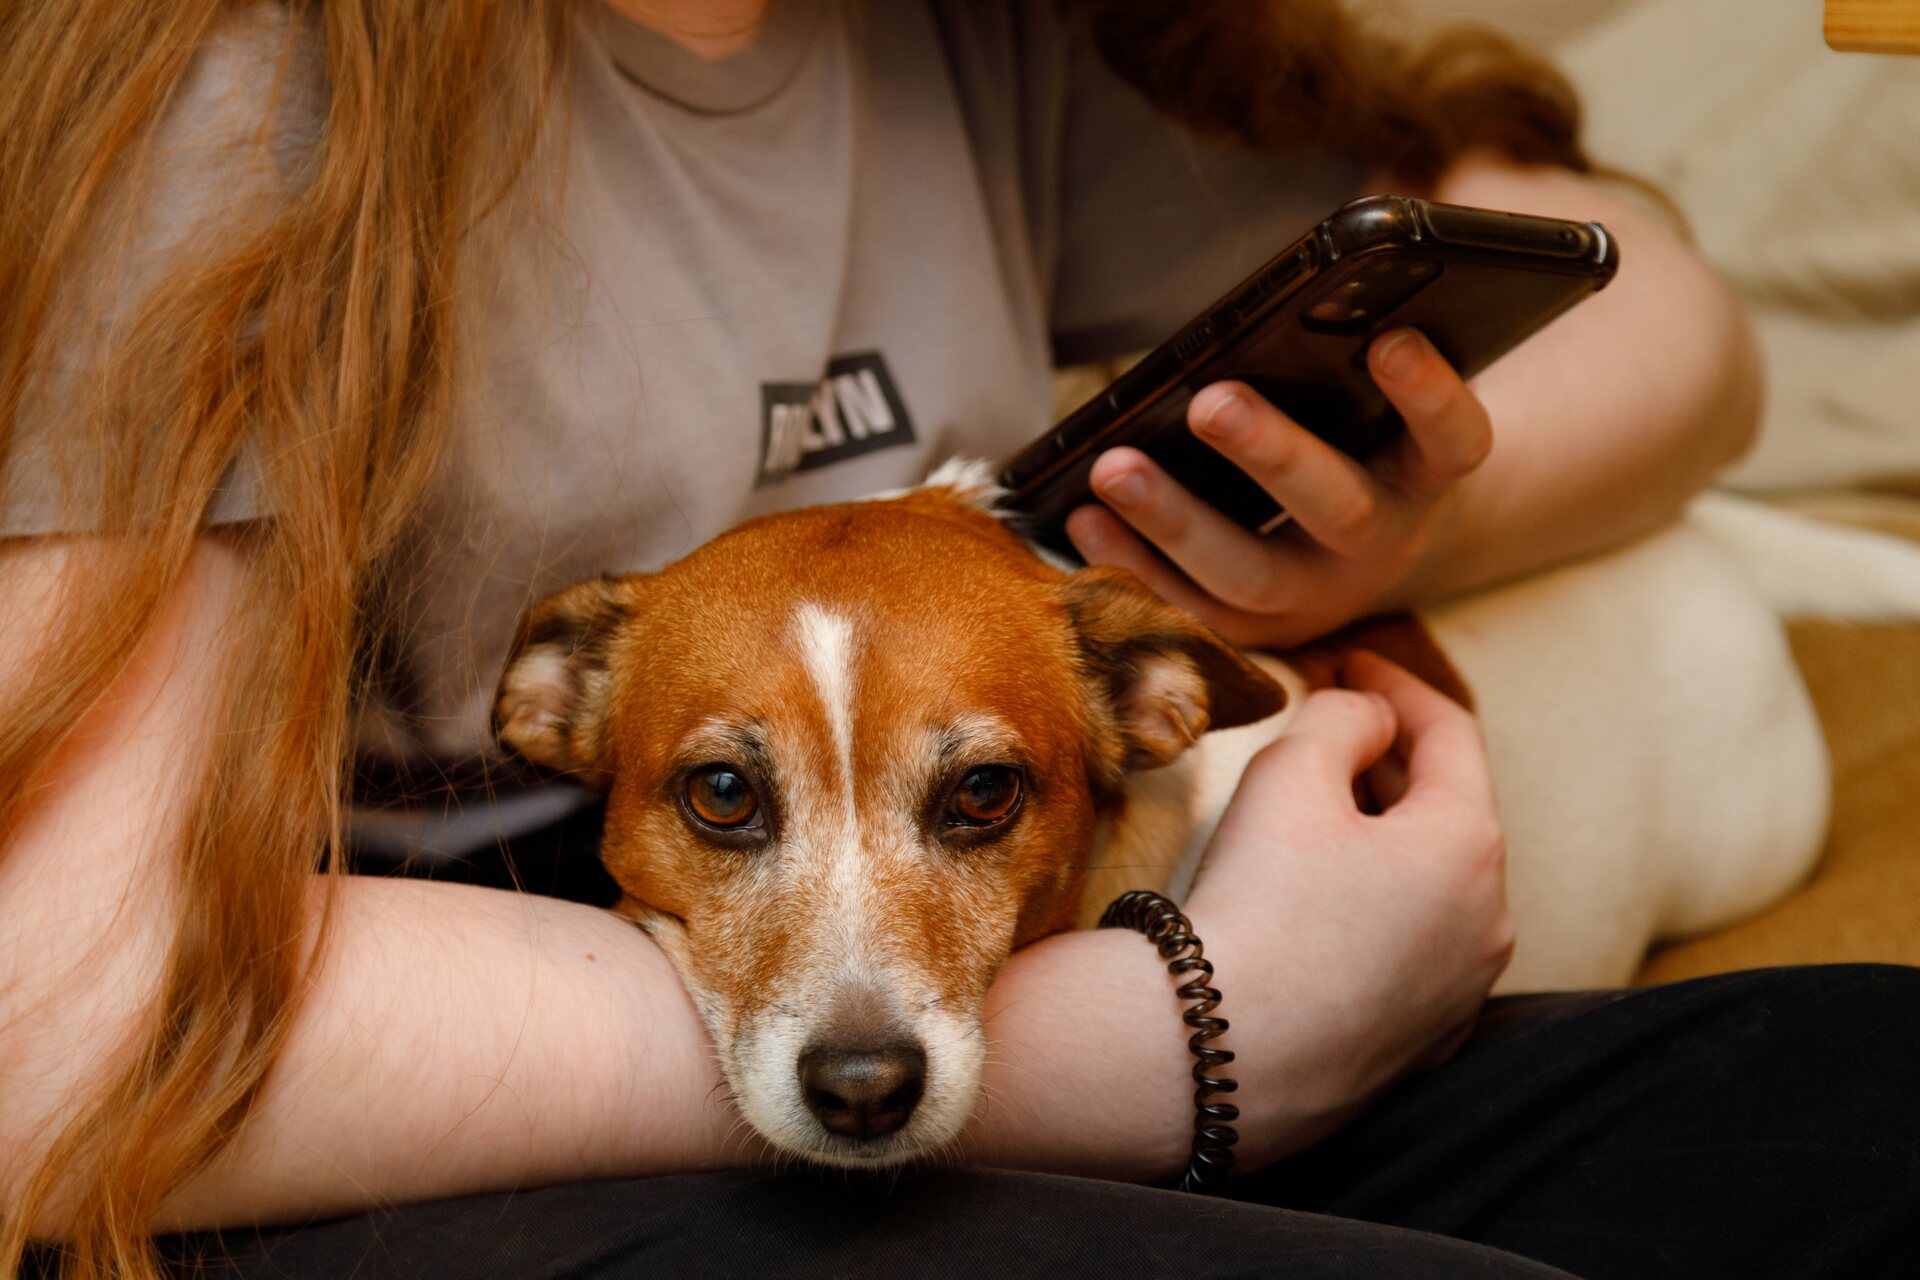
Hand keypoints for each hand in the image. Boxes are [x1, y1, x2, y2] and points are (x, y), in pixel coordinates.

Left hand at [1064, 329, 1492, 647]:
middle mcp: (1379, 544)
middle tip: (1211, 401)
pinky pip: (1189, 612)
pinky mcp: (1251, 631)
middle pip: (1337, 507)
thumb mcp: (1368, 398)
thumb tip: (1308, 281)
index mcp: (1425, 474)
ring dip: (1175, 520)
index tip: (1392, 340)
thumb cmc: (1351, 434)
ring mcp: (1314, 597)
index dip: (1430, 394)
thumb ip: (1350, 350)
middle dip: (1272, 453)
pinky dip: (1131, 568)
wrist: (1350, 544)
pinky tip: (1083, 520)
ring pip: (1248, 574)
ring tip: (1112, 468)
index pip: (1454, 439)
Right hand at [1182, 650, 1512, 1165]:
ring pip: (1436, 889)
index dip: (1399, 684)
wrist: (1217, 1056)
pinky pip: (1411, 955)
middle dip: (1396, 762)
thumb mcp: (1291, 773)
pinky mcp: (1422, 1047)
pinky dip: (1380, 912)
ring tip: (1327, 816)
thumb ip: (1344, 717)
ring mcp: (1460, 993)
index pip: (1451, 735)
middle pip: (1451, 813)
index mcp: (1469, 845)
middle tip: (1337, 729)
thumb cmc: (1256, 905)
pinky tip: (1323, 908)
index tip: (1354, 657)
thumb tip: (1370, 720)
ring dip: (1391, 840)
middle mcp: (1489, 922)